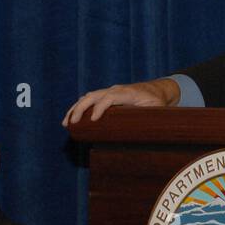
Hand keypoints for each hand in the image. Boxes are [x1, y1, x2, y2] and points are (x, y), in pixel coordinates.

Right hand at [63, 79, 179, 125]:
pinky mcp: (107, 95)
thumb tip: (149, 134)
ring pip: (88, 97)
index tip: (92, 120)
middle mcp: (116, 90)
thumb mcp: (157, 109)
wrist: (158, 90)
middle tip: (72, 123)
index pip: (109, 97)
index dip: (100, 107)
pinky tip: (71, 118)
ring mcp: (110, 91)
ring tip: (66, 123)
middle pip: (93, 95)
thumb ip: (152, 118)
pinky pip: (90, 99)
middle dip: (80, 108)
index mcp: (128, 92)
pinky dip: (79, 107)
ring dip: (75, 109)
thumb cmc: (158, 102)